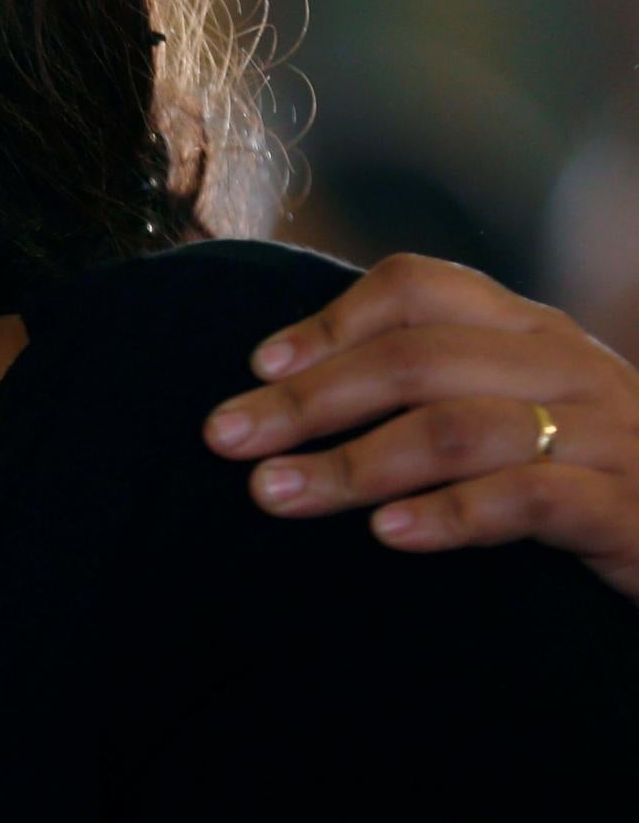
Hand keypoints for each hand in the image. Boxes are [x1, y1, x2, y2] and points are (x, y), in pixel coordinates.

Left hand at [205, 253, 638, 595]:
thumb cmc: (587, 474)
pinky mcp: (625, 508)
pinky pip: (528, 500)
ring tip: (273, 492)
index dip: (330, 321)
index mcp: (529, 331)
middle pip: (415, 360)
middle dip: (307, 400)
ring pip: (457, 429)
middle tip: (224, 437)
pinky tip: (386, 534)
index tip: (257, 366)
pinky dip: (449, 515)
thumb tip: (287, 389)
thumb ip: (432, 386)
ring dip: (352, 463)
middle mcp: (565, 366)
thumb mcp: (516, 409)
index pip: (419, 288)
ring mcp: (603, 434)